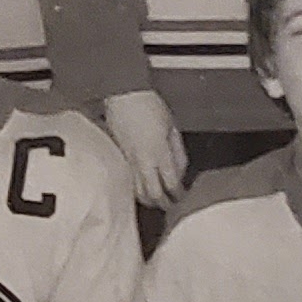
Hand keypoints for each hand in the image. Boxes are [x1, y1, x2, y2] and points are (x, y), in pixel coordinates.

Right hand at [101, 88, 186, 207]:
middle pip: (153, 194)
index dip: (178, 194)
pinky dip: (136, 189)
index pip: (171, 183)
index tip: (183, 198)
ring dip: (148, 199)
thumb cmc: (149, 106)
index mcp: (159, 153)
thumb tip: (180, 171)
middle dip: (163, 203)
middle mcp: (142, 161)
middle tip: (171, 207)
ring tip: (155, 201)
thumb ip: (178, 152)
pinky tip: (140, 189)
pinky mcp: (118, 157)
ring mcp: (128, 160)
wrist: (124, 95)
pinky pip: (128, 180)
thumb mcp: (172, 127)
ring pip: (137, 191)